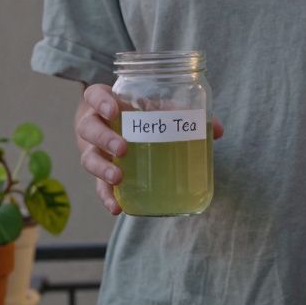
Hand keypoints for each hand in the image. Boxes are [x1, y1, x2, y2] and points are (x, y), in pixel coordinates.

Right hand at [74, 84, 223, 214]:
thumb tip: (217, 130)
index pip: (93, 96)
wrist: (115, 121)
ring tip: (119, 178)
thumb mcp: (153, 105)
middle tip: (123, 148)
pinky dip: (106, 197)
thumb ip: (180, 113)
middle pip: (88, 129)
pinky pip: (98, 186)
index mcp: (104, 103)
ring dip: (102, 170)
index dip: (100, 102)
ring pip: (88, 158)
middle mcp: (93, 125)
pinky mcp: (98, 172)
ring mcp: (93, 149)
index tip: (113, 110)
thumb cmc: (135, 110)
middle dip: (104, 139)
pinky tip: (117, 208)